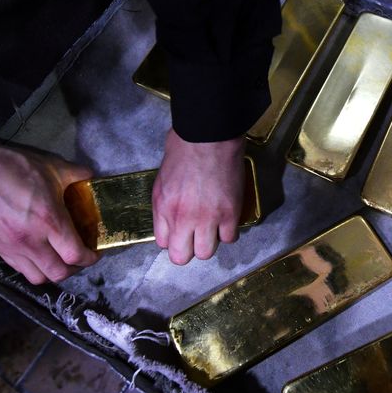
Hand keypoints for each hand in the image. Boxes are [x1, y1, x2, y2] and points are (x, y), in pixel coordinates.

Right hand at [0, 129, 98, 283]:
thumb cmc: (9, 166)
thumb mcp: (50, 165)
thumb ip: (75, 174)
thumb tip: (91, 177)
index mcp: (49, 222)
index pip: (75, 255)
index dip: (90, 258)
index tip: (95, 251)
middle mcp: (31, 241)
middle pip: (59, 274)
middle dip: (75, 268)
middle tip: (80, 254)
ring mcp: (12, 248)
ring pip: (39, 277)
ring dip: (54, 272)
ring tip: (59, 257)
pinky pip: (20, 270)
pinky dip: (34, 267)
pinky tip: (38, 252)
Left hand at [152, 128, 244, 264]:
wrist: (209, 136)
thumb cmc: (183, 149)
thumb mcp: (161, 180)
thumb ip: (164, 205)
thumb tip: (170, 221)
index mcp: (164, 208)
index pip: (163, 244)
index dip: (173, 238)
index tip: (180, 230)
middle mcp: (183, 218)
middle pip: (182, 256)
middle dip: (188, 249)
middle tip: (195, 236)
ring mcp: (207, 218)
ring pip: (206, 252)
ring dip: (209, 242)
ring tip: (212, 228)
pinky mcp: (230, 213)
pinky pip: (229, 238)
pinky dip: (228, 232)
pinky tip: (227, 220)